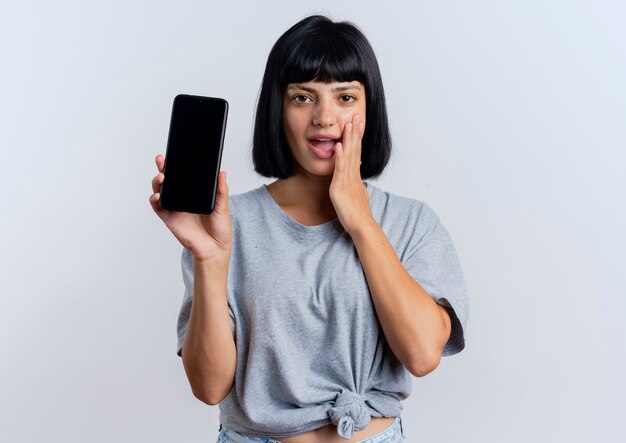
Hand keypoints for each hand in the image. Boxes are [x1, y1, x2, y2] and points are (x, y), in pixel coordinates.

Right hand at [149, 154, 231, 261]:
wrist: (215, 249)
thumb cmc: (220, 230)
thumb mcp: (223, 207)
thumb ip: (221, 191)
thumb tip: (222, 173)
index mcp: (195, 194)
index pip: (184, 176)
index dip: (177, 165)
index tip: (175, 154)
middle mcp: (183, 199)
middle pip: (169, 180)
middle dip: (162, 168)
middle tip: (162, 160)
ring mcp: (175, 208)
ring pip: (160, 190)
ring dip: (157, 182)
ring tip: (162, 177)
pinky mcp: (169, 218)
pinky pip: (158, 207)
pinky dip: (155, 199)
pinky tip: (158, 195)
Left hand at [329, 114, 373, 235]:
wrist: (361, 226)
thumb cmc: (358, 216)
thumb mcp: (358, 197)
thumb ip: (357, 187)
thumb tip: (358, 182)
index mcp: (355, 177)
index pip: (357, 152)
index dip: (356, 137)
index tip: (357, 124)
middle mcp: (353, 175)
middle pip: (355, 149)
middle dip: (355, 132)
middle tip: (356, 115)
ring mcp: (348, 180)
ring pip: (349, 155)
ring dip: (348, 138)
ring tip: (349, 123)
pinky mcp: (340, 187)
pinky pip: (341, 168)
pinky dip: (340, 156)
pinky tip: (338, 145)